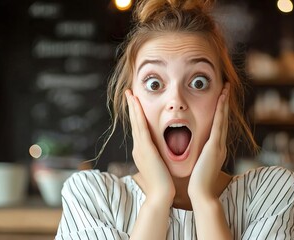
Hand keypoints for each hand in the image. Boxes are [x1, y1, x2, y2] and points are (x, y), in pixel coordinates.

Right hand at [125, 90, 174, 204]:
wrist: (161, 195)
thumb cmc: (163, 183)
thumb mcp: (160, 166)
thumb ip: (159, 157)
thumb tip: (162, 152)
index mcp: (143, 151)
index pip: (139, 129)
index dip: (137, 115)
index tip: (136, 103)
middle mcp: (139, 148)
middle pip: (134, 123)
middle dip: (132, 108)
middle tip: (129, 93)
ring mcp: (140, 148)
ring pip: (136, 123)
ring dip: (133, 107)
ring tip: (130, 94)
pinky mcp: (145, 149)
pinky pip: (141, 128)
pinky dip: (138, 115)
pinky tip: (137, 105)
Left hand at [188, 83, 229, 200]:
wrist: (201, 194)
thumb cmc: (198, 182)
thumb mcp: (199, 164)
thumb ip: (199, 155)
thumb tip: (193, 150)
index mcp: (215, 149)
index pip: (218, 125)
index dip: (220, 111)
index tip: (220, 97)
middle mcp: (220, 144)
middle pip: (223, 119)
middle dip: (225, 102)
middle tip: (226, 87)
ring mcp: (219, 145)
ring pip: (222, 119)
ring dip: (224, 102)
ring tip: (225, 88)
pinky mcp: (215, 146)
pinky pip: (218, 125)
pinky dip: (220, 111)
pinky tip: (221, 100)